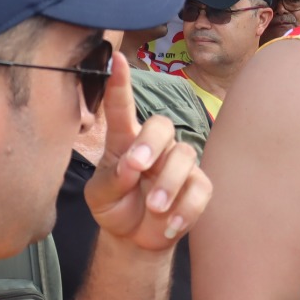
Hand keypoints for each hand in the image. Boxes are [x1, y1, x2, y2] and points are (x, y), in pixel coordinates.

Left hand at [83, 53, 210, 250]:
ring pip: (186, 156)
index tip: (116, 60)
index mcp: (125, 140)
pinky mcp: (197, 187)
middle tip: (137, 168)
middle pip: (162, 125)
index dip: (120, 83)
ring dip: (168, 184)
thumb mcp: (99, 196)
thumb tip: (133, 167)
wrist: (134, 239)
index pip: (122, 107)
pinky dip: (184, 210)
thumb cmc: (115, 207)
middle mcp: (155, 146)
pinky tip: (168, 225)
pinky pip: (200, 190)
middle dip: (151, 144)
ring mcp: (179, 165)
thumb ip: (111, 179)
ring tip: (154, 208)